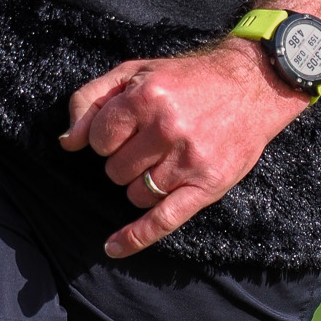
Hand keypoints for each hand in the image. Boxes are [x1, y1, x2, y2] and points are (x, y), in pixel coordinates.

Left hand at [60, 41, 307, 258]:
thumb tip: (68, 142)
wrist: (252, 86)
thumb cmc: (188, 79)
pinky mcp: (207, 185)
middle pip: (115, 170)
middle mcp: (168, 128)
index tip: (124, 129)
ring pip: (136, 194)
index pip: (99, 139)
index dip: (106, 136)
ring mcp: (188, 160)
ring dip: (141, 182)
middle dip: (124, 159)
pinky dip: (135, 238)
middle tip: (148, 142)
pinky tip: (113, 248)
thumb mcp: (136, 72)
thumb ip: (92, 99)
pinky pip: (162, 220)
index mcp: (148, 97)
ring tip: (163, 160)